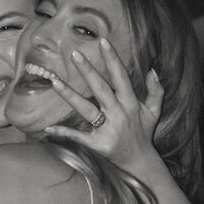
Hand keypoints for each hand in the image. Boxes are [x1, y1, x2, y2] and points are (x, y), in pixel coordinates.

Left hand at [43, 39, 163, 176]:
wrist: (140, 162)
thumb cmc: (144, 132)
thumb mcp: (154, 111)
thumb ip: (156, 90)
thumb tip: (153, 70)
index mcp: (131, 103)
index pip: (121, 77)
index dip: (112, 59)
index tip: (103, 41)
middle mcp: (119, 114)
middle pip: (100, 89)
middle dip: (87, 71)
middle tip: (74, 54)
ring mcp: (108, 129)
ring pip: (86, 109)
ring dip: (70, 95)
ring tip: (55, 81)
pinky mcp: (98, 144)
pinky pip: (78, 137)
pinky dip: (63, 133)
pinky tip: (48, 128)